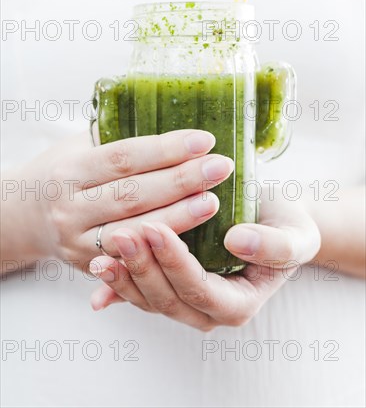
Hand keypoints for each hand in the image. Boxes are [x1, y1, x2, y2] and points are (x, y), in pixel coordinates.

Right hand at [2, 130, 233, 270]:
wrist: (25, 215)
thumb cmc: (62, 171)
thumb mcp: (79, 146)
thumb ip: (115, 139)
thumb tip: (172, 118)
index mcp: (69, 170)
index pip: (124, 158)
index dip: (166, 149)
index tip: (204, 140)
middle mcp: (69, 208)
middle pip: (133, 195)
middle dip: (181, 180)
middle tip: (220, 167)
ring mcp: (78, 242)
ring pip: (135, 231)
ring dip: (178, 217)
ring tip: (213, 200)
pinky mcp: (89, 265)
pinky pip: (131, 259)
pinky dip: (161, 248)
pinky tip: (192, 236)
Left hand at [89, 195, 320, 330]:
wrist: (272, 222)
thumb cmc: (285, 228)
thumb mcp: (295, 235)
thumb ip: (274, 246)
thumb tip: (237, 242)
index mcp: (238, 304)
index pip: (200, 290)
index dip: (176, 263)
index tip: (156, 228)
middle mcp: (208, 311)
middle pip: (167, 298)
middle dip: (143, 268)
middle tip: (123, 233)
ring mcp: (186, 302)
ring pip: (148, 299)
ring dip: (124, 274)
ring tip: (104, 247)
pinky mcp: (169, 287)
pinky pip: (139, 291)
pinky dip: (117, 283)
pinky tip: (96, 269)